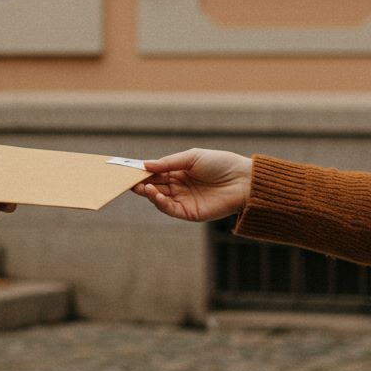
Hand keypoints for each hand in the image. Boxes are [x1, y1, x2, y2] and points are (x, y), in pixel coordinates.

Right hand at [132, 148, 252, 222]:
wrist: (243, 180)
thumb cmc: (221, 163)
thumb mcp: (192, 157)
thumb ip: (169, 162)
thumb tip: (145, 165)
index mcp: (179, 171)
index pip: (156, 172)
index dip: (142, 171)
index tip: (128, 169)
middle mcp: (179, 186)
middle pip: (154, 185)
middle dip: (141, 183)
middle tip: (128, 180)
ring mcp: (183, 200)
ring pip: (159, 198)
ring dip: (148, 193)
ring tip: (142, 187)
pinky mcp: (189, 213)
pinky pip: (170, 209)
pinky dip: (159, 203)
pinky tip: (155, 195)